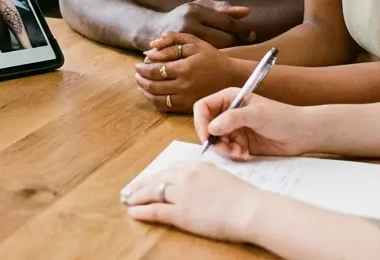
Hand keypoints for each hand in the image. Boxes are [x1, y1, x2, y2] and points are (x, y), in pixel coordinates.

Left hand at [120, 161, 261, 242]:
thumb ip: (207, 179)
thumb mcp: (222, 178)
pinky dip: (141, 210)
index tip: (152, 179)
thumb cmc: (244, 198)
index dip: (159, 175)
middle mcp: (186, 176)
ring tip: (129, 199)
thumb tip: (200, 187)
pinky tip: (133, 212)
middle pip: (158, 177)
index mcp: (198, 166)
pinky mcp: (180, 213)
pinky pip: (155, 209)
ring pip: (152, 191)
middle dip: (143, 183)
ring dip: (138, 195)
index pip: (171, 169)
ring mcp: (182, 194)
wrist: (250, 210)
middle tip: (133, 188)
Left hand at [133, 32, 246, 112]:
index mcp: (185, 68)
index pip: (154, 70)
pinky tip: (151, 93)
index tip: (138, 64)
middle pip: (152, 85)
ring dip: (144, 91)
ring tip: (141, 83)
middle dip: (140, 79)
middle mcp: (184, 85)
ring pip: (156, 98)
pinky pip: (165, 107)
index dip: (143, 68)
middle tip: (137, 73)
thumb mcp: (194, 42)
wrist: (230, 77)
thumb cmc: (210, 57)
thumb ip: (172, 39)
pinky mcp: (188, 106)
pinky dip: (153, 101)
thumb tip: (152, 45)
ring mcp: (186, 98)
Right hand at [142, 0, 253, 49]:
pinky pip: (203, 59)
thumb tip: (247, 12)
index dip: (242, 29)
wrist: (153, 29)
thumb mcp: (200, 7)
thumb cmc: (182, 17)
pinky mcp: (178, 55)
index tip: (252, 35)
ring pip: (215, 51)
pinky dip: (214, 60)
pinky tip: (219, 61)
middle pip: (223, 38)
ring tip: (236, 53)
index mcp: (195, 11)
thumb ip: (222, 9)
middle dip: (237, 42)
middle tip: (248, 45)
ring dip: (228, 52)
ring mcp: (183, 41)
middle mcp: (189, 25)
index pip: (225, 21)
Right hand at [192, 86, 315, 159]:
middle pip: (207, 127)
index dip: (201, 121)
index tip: (207, 136)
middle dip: (213, 139)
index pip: (203, 107)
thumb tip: (211, 128)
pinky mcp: (241, 143)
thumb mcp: (256, 115)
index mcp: (229, 98)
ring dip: (224, 149)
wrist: (302, 134)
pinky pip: (227, 151)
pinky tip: (245, 154)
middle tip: (225, 148)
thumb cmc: (282, 117)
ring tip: (238, 152)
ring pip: (216, 141)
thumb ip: (232, 119)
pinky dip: (232, 154)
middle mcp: (229, 113)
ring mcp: (235, 129)